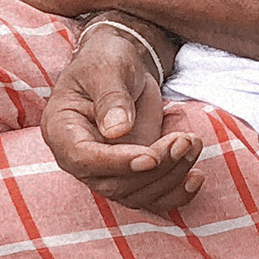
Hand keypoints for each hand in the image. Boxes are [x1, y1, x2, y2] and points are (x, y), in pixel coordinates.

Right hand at [43, 25, 203, 212]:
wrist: (121, 67)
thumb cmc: (107, 61)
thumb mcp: (107, 68)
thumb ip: (110, 97)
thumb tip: (116, 132)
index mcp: (62, 130)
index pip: (83, 159)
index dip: (117, 163)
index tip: (151, 156)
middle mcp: (80, 158)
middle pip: (114, 183)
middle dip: (155, 168)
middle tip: (185, 140)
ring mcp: (106, 171)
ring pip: (136, 194)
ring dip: (171, 175)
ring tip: (193, 143)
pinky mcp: (130, 175)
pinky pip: (151, 197)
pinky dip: (176, 194)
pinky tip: (196, 176)